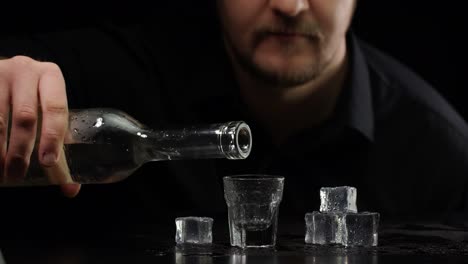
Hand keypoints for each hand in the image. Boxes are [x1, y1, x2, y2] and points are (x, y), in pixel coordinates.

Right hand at [0, 55, 79, 196]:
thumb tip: (71, 189)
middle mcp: (25, 70)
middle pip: (24, 116)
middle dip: (20, 150)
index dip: (52, 137)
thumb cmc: (32, 98)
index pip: (55, 108)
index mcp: (50, 76)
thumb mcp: (47, 111)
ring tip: (1, 174)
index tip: (48, 162)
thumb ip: (57, 145)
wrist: (2, 75)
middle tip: (17, 175)